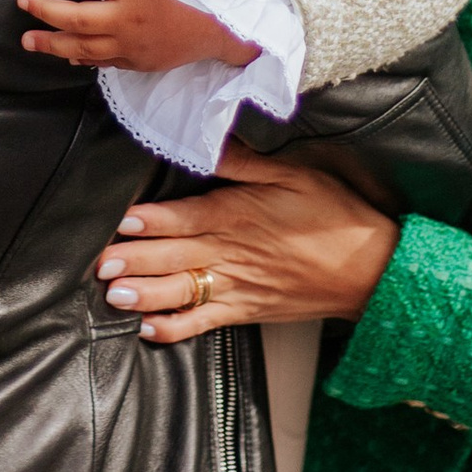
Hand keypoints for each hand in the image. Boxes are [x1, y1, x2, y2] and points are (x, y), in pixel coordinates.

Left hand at [18, 0, 260, 74]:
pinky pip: (98, 62)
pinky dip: (78, 58)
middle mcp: (127, 18)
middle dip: (45, 9)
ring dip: (51, 42)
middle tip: (22, 2)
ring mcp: (128, 45)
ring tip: (27, 39)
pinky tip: (63, 55)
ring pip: (80, 46)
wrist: (214, 31)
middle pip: (77, 16)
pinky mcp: (132, 63)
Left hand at [96, 139, 402, 340]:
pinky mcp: (245, 311)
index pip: (185, 218)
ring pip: (181, 292)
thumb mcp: (294, 174)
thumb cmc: (334, 217)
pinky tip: (148, 329)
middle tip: (101, 264)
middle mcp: (231, 253)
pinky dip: (174, 330)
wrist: (371, 270)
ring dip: (145, 295)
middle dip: (134, 261)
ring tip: (115, 297)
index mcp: (238, 215)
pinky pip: (203, 323)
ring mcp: (236, 286)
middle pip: (173, 257)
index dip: (150, 221)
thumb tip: (208, 142)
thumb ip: (246, 162)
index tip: (121, 221)